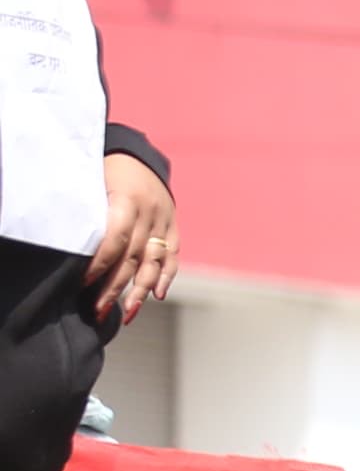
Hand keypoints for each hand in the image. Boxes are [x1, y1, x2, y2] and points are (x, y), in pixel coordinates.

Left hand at [89, 153, 172, 327]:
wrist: (139, 157)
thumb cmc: (105, 170)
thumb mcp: (93, 181)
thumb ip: (90, 212)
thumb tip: (74, 246)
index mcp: (128, 200)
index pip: (116, 239)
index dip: (101, 263)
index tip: (85, 283)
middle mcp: (150, 215)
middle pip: (133, 257)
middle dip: (116, 287)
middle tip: (100, 310)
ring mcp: (165, 224)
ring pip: (154, 263)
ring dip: (141, 291)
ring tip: (128, 313)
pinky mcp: (173, 229)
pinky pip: (173, 257)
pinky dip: (166, 278)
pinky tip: (157, 296)